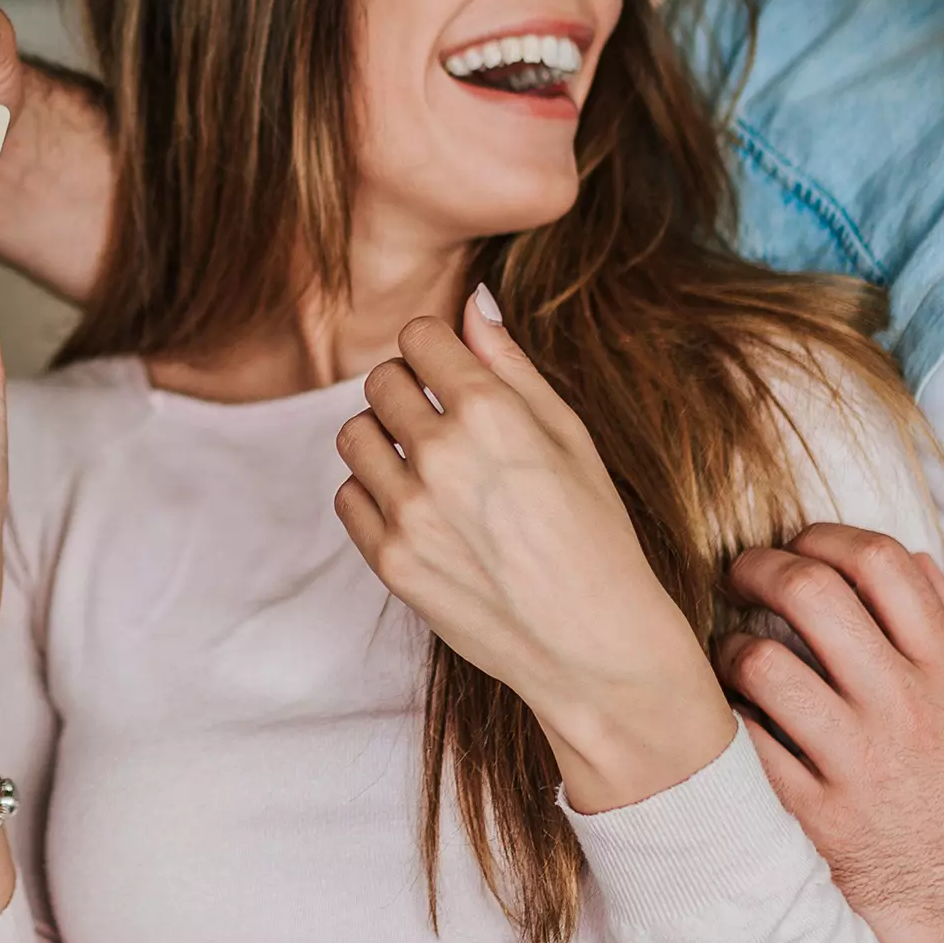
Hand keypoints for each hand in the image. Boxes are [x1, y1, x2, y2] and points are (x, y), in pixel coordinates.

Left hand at [334, 292, 734, 809]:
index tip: (454, 374)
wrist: (592, 642)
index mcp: (492, 412)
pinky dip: (375, 494)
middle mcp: (442, 454)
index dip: (438, 350)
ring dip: (385, 439)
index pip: (419, 337)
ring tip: (429, 466)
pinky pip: (348, 496)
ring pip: (353, 434)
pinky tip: (421, 510)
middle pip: (381, 380)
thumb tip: (474, 300)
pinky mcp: (389, 560)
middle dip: (410, 390)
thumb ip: (511, 363)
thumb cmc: (595, 532)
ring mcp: (409, 511)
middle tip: (447, 425)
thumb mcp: (570, 434)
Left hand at [717, 524, 943, 942]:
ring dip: (729, 648)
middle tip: (740, 575)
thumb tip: (916, 563)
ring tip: (727, 656)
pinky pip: (746, 748)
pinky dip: (724, 724)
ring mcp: (854, 764)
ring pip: (763, 665)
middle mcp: (901, 707)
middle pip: (811, 593)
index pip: (880, 563)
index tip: (799, 545)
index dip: (826, 537)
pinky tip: (724, 723)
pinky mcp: (814, 820)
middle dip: (760, 568)